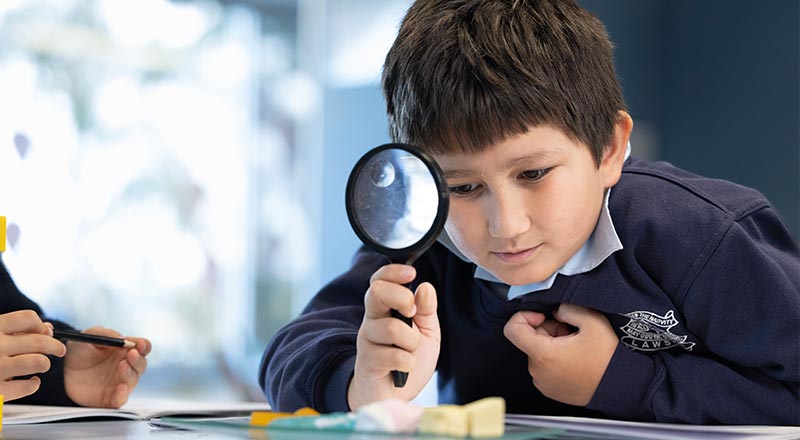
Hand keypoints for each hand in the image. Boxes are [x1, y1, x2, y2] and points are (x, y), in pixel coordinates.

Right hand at [0, 310, 66, 400]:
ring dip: (45, 363)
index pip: (28, 318)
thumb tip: (47, 328)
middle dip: (55, 345)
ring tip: (42, 365)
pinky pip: (29, 386)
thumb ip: (13, 330)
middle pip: (40, 341)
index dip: (39, 324)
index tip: (43, 331)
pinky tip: (31, 381)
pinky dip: (34, 383)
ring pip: (39, 362)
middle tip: (59, 349)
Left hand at [64, 326, 150, 407]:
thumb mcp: (91, 335)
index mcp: (125, 350)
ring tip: (122, 366)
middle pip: (141, 365)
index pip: (142, 348)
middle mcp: (126, 367)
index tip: (140, 344)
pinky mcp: (110, 398)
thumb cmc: (80, 351)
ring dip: (130, 374)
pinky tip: (121, 388)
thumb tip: (123, 340)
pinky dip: (122, 395)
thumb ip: (107, 334)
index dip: (144, 346)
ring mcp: (119, 383)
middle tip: (131, 354)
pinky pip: (120, 399)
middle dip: (138, 359)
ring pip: (132, 381)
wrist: (62, 370)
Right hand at [348, 264, 439, 409]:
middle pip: (376, 292)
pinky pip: (394, 355)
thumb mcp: (426, 333)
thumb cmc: (407, 361)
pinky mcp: (367, 362)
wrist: (392, 397)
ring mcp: (367, 341)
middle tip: (412, 314)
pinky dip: (408, 362)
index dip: (392, 272)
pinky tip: (404, 368)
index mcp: (384, 309)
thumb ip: (426, 311)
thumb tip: (425, 287)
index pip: (379, 280)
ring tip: (410, 352)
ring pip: (391, 328)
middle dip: (401, 298)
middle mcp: (371, 320)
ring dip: (411, 342)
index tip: (411, 273)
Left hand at [503, 303, 617, 405]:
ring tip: (575, 347)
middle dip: (548, 330)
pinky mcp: (549, 389)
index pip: (512, 330)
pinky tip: (574, 359)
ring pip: (537, 352)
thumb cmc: (607, 358)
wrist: (620, 387)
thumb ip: (568, 308)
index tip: (542, 316)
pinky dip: (554, 359)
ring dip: (552, 345)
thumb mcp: (592, 321)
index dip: (523, 316)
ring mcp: (542, 382)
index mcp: (543, 354)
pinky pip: (543, 366)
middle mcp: (537, 371)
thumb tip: (555, 312)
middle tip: (570, 333)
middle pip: (529, 339)